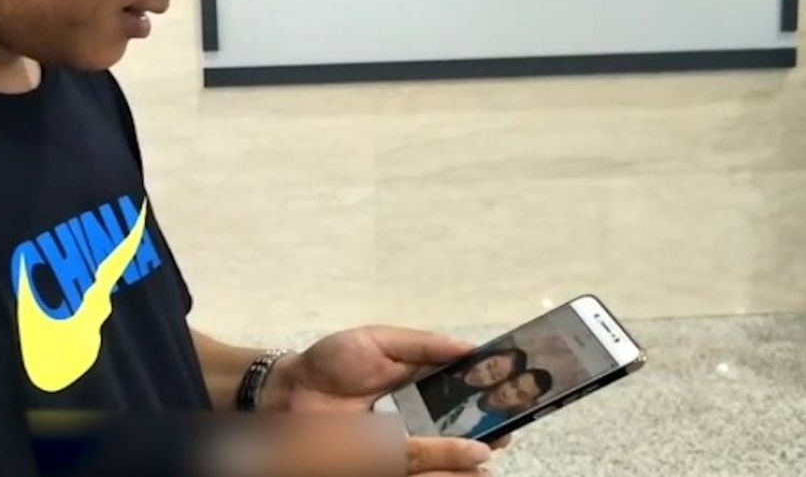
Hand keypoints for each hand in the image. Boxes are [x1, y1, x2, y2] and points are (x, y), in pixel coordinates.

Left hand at [264, 326, 509, 474]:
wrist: (289, 390)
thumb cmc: (331, 362)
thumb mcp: (378, 341)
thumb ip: (422, 344)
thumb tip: (469, 347)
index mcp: (419, 380)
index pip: (463, 387)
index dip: (489, 391)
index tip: (516, 391)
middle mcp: (417, 411)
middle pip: (462, 421)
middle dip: (490, 425)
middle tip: (511, 427)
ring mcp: (403, 437)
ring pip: (446, 448)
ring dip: (470, 450)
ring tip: (493, 448)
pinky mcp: (385, 458)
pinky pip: (415, 465)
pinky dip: (441, 466)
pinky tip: (463, 466)